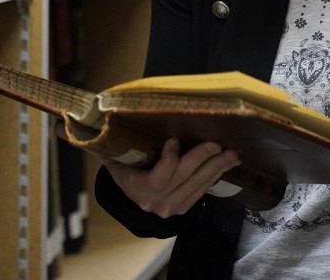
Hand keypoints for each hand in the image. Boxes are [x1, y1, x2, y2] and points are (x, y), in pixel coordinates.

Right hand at [104, 138, 240, 217]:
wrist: (130, 198)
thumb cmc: (123, 169)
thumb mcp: (113, 158)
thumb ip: (107, 144)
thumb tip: (96, 120)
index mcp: (137, 188)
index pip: (158, 177)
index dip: (169, 159)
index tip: (174, 139)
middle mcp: (156, 202)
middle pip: (184, 178)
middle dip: (202, 159)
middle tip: (217, 143)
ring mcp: (171, 208)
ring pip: (198, 185)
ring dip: (217, 167)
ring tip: (232, 154)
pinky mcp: (184, 209)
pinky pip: (202, 191)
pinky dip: (215, 176)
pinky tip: (225, 164)